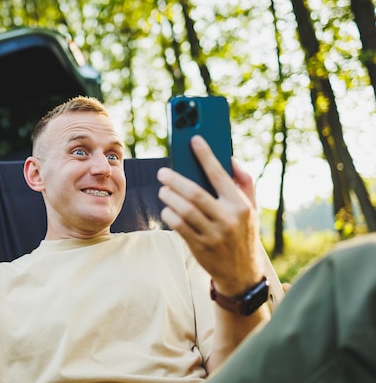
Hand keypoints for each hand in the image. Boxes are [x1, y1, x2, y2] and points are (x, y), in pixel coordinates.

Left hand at [157, 135, 263, 294]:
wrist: (241, 273)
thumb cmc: (243, 233)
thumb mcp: (252, 209)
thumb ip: (244, 182)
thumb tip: (230, 158)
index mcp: (241, 206)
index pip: (220, 175)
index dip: (205, 155)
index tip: (194, 140)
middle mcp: (228, 219)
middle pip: (194, 193)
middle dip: (174, 180)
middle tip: (162, 172)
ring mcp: (213, 235)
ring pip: (183, 209)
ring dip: (168, 196)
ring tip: (163, 190)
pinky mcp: (200, 247)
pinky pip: (178, 226)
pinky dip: (169, 214)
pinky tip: (167, 208)